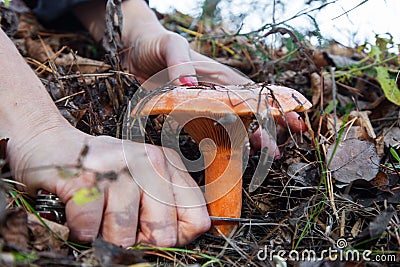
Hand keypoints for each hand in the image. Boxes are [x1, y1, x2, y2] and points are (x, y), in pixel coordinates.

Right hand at [7, 125, 209, 246]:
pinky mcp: (87, 176)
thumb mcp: (143, 182)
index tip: (153, 234)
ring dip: (105, 236)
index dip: (176, 237)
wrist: (52, 144)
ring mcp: (120, 167)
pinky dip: (81, 231)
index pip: (196, 219)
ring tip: (98, 215)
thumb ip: (165, 206)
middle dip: (139, 242)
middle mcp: (150, 162)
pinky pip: (90, 228)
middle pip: (163, 234)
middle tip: (120, 227)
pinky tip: (80, 214)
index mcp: (170, 165)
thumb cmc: (102, 172)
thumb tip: (178, 241)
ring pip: (124, 235)